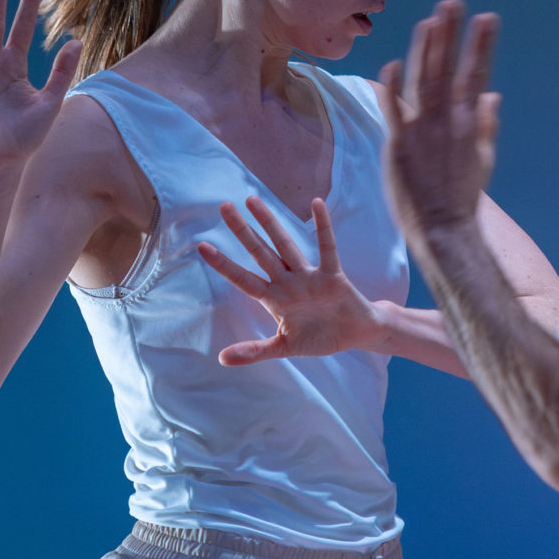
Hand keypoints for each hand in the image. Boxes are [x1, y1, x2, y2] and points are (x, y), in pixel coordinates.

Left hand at [197, 195, 386, 364]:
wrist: (355, 334)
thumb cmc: (319, 337)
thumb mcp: (285, 348)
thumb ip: (255, 351)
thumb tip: (222, 359)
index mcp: (275, 299)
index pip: (243, 278)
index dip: (224, 264)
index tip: (202, 246)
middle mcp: (288, 283)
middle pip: (260, 253)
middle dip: (242, 231)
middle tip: (223, 207)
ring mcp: (309, 277)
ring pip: (286, 245)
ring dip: (270, 223)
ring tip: (253, 200)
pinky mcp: (333, 275)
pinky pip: (327, 248)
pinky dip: (323, 226)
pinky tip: (316, 204)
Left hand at [377, 0, 500, 239]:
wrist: (443, 228)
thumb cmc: (463, 195)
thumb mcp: (484, 157)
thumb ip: (487, 123)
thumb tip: (493, 95)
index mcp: (470, 122)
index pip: (476, 74)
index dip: (481, 44)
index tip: (487, 18)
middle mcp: (447, 121)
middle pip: (447, 69)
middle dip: (449, 34)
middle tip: (451, 3)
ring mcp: (422, 131)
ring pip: (422, 81)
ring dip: (424, 49)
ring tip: (428, 20)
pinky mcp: (398, 145)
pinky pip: (392, 111)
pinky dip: (391, 88)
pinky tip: (390, 64)